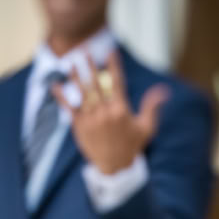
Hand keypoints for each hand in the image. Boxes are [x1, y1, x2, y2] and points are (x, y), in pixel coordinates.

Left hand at [53, 49, 167, 176]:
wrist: (115, 168)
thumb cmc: (132, 146)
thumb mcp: (147, 127)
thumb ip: (152, 107)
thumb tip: (163, 90)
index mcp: (121, 109)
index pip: (117, 82)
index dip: (113, 65)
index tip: (111, 50)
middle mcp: (105, 112)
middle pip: (96, 84)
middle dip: (90, 67)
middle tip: (85, 51)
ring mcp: (91, 119)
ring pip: (81, 93)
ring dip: (75, 77)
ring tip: (70, 64)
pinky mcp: (80, 126)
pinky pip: (69, 108)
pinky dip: (61, 97)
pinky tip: (55, 85)